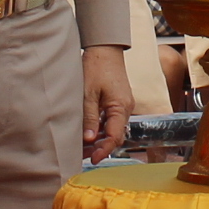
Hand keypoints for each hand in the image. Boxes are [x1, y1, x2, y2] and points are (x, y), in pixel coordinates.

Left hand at [81, 45, 132, 161]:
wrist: (105, 49)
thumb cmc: (96, 67)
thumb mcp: (88, 93)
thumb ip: (89, 117)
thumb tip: (89, 139)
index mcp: (120, 107)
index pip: (114, 136)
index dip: (104, 150)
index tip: (92, 160)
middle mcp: (126, 108)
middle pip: (115, 135)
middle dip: (101, 148)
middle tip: (83, 156)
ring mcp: (123, 105)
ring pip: (113, 129)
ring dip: (100, 139)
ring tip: (83, 147)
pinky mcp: (118, 102)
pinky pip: (112, 120)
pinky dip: (101, 129)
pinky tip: (89, 132)